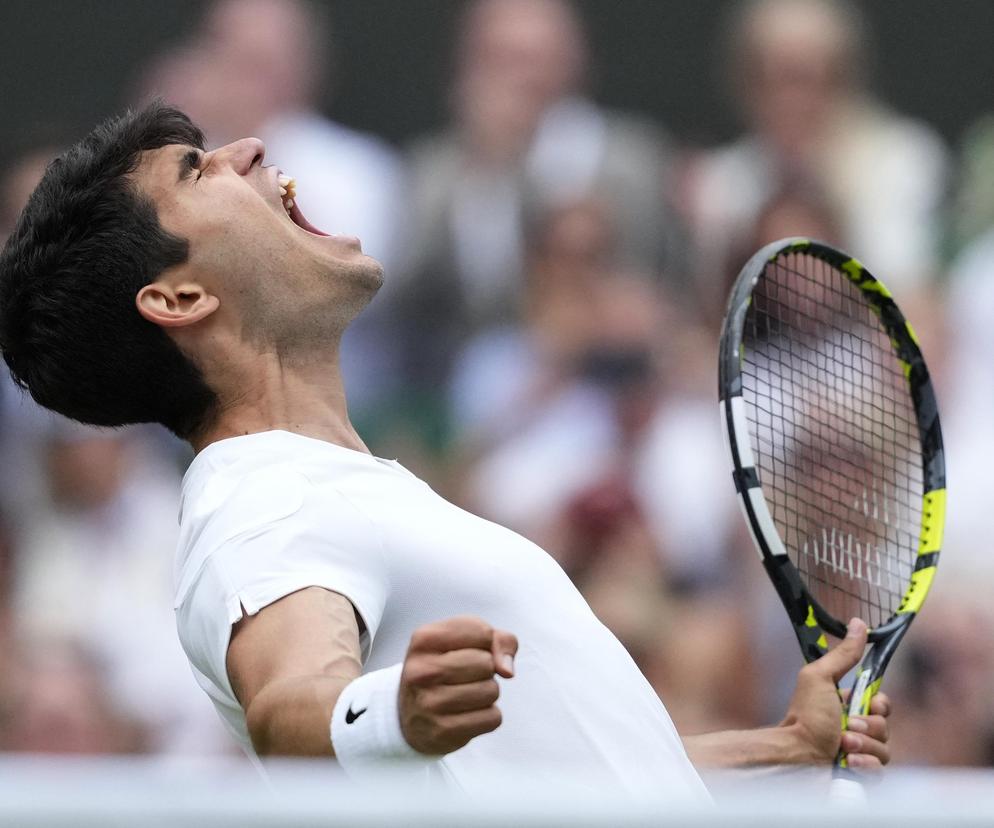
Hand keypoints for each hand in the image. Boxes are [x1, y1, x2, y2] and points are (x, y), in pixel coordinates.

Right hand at [399, 616, 517, 754]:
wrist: (409, 715)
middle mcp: (421, 671)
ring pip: (492, 691)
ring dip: (487, 693)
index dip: (485, 643)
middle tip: (466, 677)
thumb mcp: (463, 641)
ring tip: (466, 695)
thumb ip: (498, 640)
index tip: (467, 651)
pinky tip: (467, 714)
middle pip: (487, 663)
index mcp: (424, 640)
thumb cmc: (445, 668)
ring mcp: (429, 703)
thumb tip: (507, 670)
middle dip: (486, 670)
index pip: (482, 633)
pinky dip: (487, 716)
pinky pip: (492, 718)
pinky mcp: (442, 732)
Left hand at [780, 618, 891, 767]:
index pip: (883, 705)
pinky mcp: (861, 777)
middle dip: (868, 727)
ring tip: (842, 746)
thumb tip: (858, 623)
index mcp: (848, 706)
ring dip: (864, 746)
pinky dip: (865, 767)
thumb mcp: (821, 678)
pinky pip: (880, 772)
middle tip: (846, 727)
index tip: (867, 705)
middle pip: (886, 727)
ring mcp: (860, 755)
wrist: (794, 756)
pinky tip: (847, 763)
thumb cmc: (805, 716)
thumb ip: (843, 654)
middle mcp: (856, 730)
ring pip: (885, 751)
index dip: (880, 706)